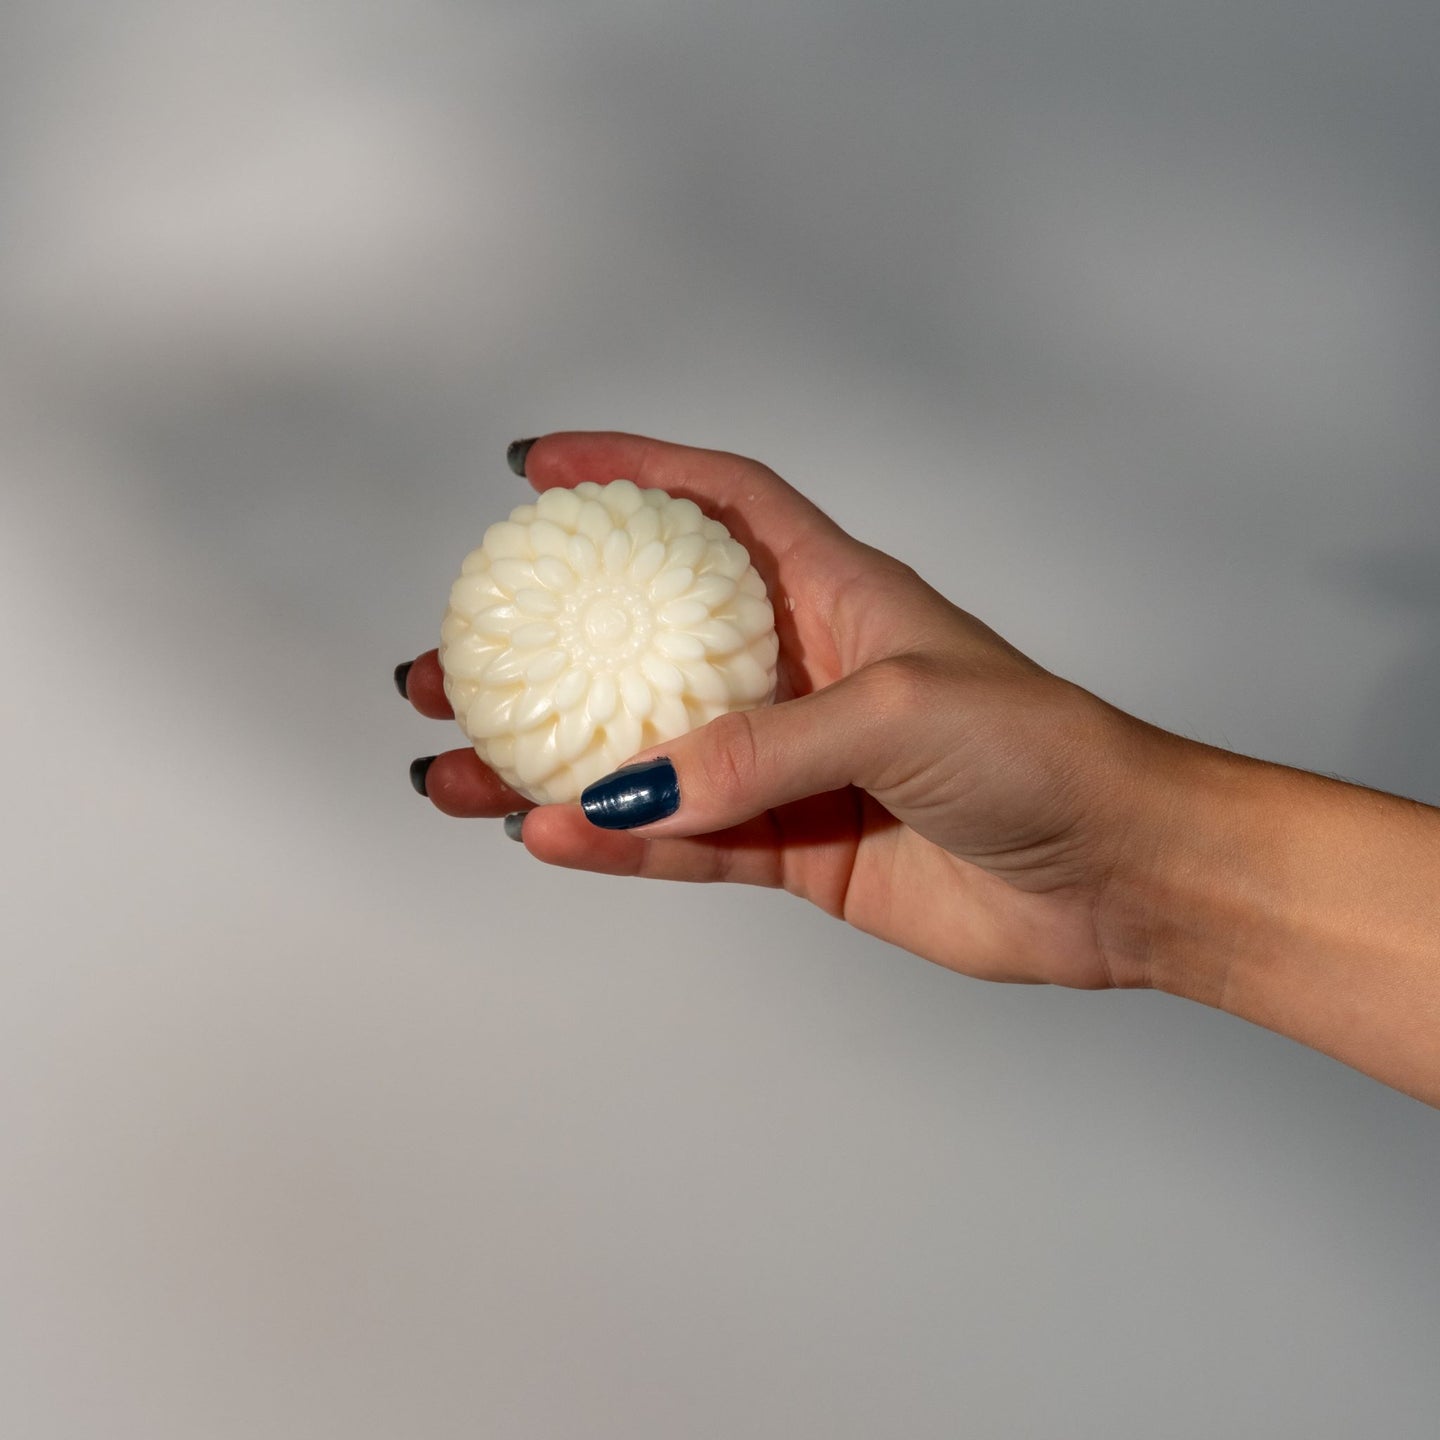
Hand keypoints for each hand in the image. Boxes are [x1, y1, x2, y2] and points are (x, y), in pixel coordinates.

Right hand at [400, 431, 1169, 990]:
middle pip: (643, 640)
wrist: (1113, 871)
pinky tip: (545, 835)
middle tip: (449, 663)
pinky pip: (683, 839)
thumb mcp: (899, 712)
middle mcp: (800, 669)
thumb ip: (761, 747)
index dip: (629, 469)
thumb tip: (629, 788)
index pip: (716, 502)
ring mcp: (790, 764)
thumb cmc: (1042, 751)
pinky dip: (616, 841)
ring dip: (547, 761)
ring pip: (641, 754)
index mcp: (835, 591)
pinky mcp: (796, 848)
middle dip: (544, 646)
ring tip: (454, 772)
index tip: (534, 469)